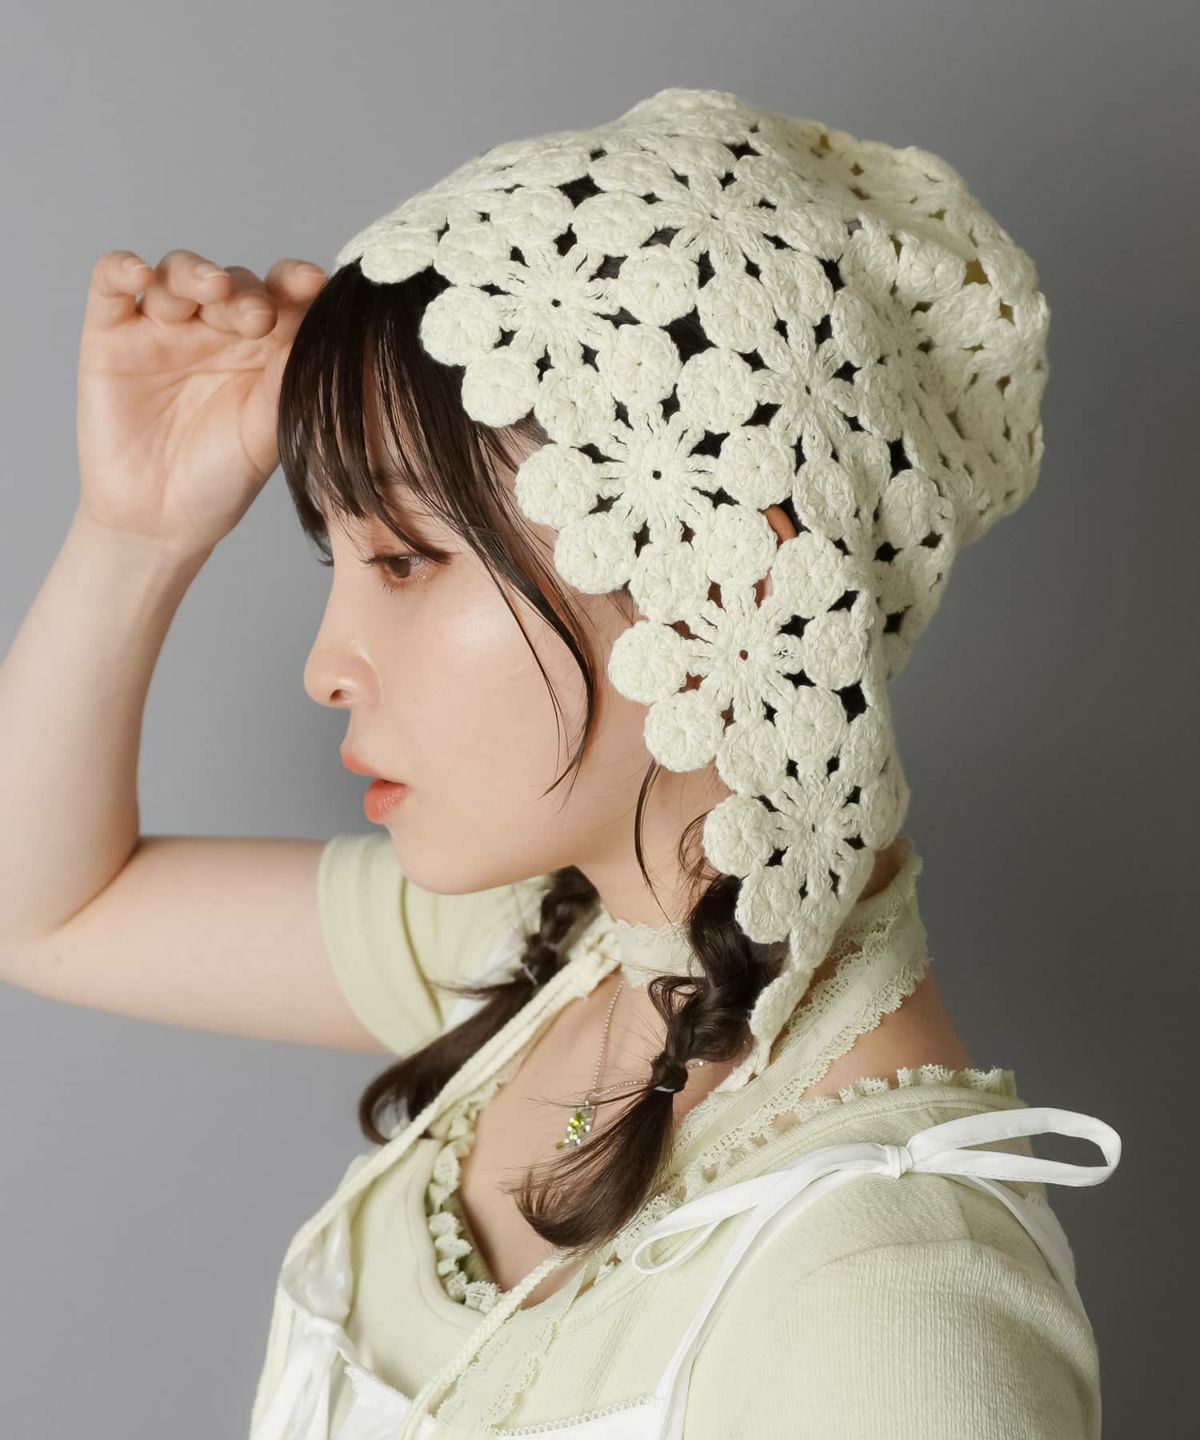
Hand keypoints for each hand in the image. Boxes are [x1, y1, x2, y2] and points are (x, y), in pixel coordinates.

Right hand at [75, 248, 327, 557]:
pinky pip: (110, 284)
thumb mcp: (266, 432)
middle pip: (233, 281)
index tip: (315, 284)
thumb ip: (287, 380)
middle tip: (259, 319)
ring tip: (214, 291)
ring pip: (178, 274)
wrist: (160, 520)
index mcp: (262, 349)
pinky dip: (121, 268)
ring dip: (197, 273)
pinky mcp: (110, 334)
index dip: (297, 283)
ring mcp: (163, 328)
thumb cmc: (221, 479)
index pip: (283, 299)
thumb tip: (322, 328)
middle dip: (247, 292)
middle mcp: (215, 330)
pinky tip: (140, 274)